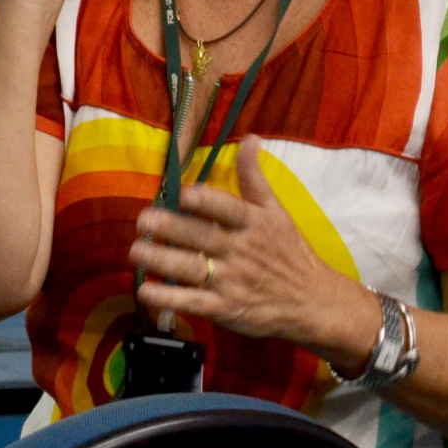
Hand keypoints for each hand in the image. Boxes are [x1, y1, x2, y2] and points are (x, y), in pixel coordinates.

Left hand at [128, 136, 378, 368]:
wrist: (312, 301)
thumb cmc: (289, 251)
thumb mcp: (277, 212)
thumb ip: (254, 178)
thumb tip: (250, 138)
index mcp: (253, 223)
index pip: (228, 209)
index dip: (206, 202)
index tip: (183, 194)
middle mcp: (241, 251)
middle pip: (202, 238)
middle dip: (170, 229)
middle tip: (142, 221)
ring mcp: (233, 281)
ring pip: (192, 269)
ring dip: (161, 261)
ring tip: (135, 251)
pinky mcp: (226, 309)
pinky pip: (193, 303)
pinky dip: (169, 299)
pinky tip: (145, 292)